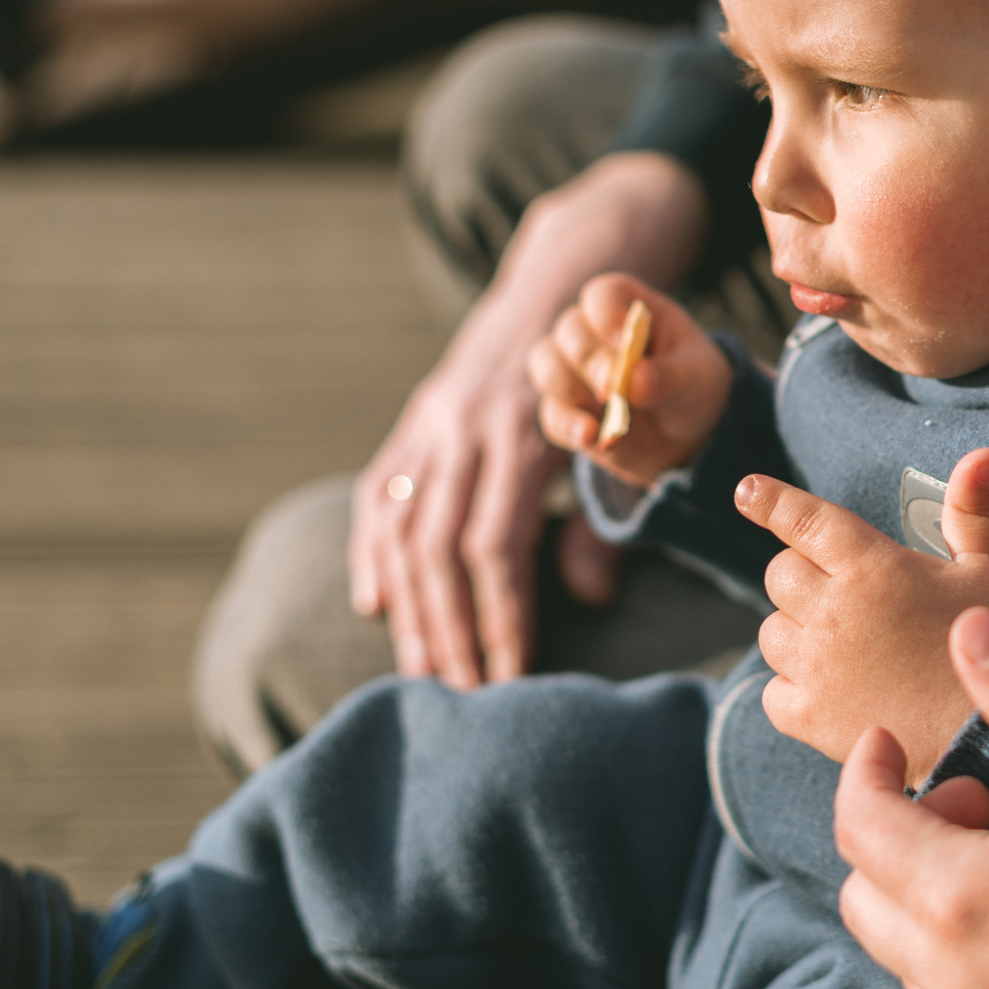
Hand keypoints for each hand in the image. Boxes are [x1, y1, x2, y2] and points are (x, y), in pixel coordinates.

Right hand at [352, 152, 705, 687]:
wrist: (557, 291)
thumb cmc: (603, 382)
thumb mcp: (618, 441)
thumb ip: (600, 520)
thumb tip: (590, 600)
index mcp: (521, 434)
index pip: (497, 546)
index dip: (501, 615)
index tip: (510, 676)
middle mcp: (463, 428)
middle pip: (440, 548)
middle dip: (451, 630)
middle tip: (465, 696)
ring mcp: (429, 423)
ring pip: (402, 529)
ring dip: (410, 609)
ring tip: (424, 672)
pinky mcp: (411, 422)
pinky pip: (377, 495)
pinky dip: (370, 554)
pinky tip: (375, 606)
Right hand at [530, 274, 732, 487]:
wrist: (688, 434)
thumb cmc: (693, 385)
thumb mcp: (698, 378)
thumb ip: (671, 376)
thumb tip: (636, 380)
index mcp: (629, 307)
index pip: (603, 296)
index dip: (607, 316)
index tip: (624, 343)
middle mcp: (593, 332)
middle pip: (569, 330)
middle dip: (589, 359)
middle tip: (612, 388)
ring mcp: (575, 370)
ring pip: (546, 364)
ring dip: (568, 388)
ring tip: (602, 413)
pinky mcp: (567, 410)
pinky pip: (552, 413)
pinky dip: (568, 425)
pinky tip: (591, 437)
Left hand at [739, 447, 988, 779]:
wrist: (986, 740)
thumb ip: (974, 511)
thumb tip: (985, 453)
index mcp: (872, 568)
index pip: (804, 520)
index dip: (771, 501)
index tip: (746, 490)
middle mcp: (832, 611)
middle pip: (780, 574)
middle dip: (804, 577)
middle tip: (847, 595)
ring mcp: (815, 667)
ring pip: (771, 631)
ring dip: (796, 632)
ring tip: (845, 646)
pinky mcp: (807, 717)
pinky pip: (771, 691)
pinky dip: (792, 688)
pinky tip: (832, 690)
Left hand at [834, 606, 988, 988]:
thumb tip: (968, 630)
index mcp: (960, 897)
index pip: (860, 825)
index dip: (866, 770)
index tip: (891, 740)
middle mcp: (953, 976)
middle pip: (865, 897)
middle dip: (897, 834)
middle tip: (976, 797)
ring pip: (904, 954)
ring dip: (924, 894)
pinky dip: (958, 948)